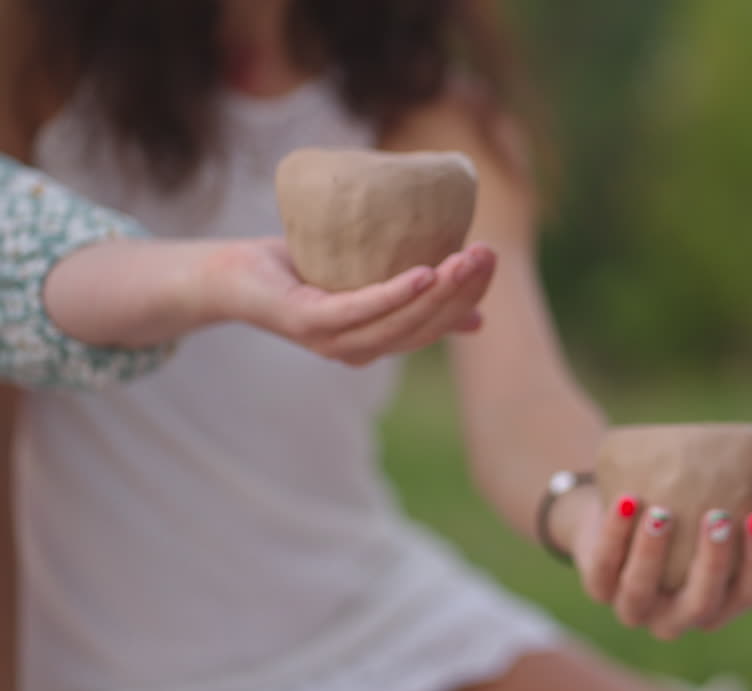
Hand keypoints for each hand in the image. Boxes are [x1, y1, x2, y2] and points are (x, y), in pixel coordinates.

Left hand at [206, 238, 495, 365]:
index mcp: (378, 341)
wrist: (232, 275)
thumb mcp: (366, 276)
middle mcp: (360, 349)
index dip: (470, 295)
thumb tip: (476, 317)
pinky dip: (395, 294)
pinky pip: (360, 310)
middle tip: (488, 253)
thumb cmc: (300, 270)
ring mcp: (333, 340)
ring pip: (399, 321)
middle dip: (464, 290)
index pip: (437, 325)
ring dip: (440, 292)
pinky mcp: (308, 322)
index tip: (492, 259)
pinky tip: (424, 274)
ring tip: (465, 259)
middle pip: (425, 325)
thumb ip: (413, 292)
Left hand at [566, 487, 751, 640]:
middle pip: (700, 603)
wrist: (620, 508)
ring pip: (642, 591)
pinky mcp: (597, 585)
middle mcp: (676, 616)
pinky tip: (627, 501)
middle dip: (710, 563)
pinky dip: (615, 534)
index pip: (747, 594)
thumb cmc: (688, 524)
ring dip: (652, 552)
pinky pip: (603, 566)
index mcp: (717, 606)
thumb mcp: (727, 535)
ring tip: (663, 512)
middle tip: (717, 517)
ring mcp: (633, 605)